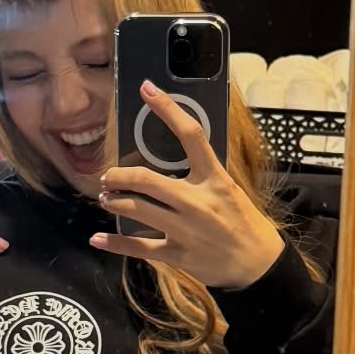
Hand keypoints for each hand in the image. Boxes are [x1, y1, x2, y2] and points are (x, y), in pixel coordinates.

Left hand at [90, 81, 284, 289]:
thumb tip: (173, 156)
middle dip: (119, 175)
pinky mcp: (177, 254)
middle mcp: (198, 201)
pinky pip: (138, 247)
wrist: (257, 263)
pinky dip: (114, 243)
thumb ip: (203, 173)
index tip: (147, 90)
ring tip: (107, 198)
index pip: (190, 135)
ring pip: (136, 209)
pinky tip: (97, 238)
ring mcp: (185, 229)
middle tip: (109, 176)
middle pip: (147, 179)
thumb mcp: (229, 188)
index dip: (167, 109)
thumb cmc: (243, 221)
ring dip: (115, 201)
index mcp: (215, 178)